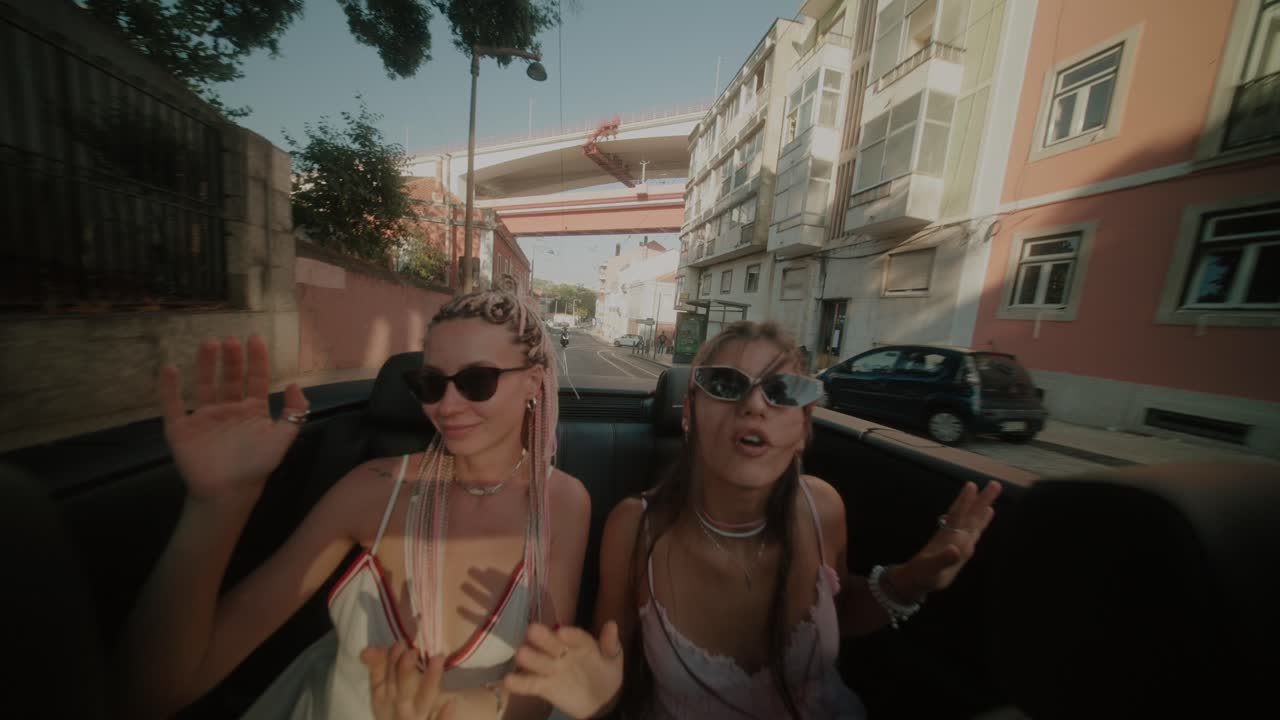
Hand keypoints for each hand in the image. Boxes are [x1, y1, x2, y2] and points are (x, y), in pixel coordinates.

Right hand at [159, 336, 307, 502]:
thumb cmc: (256, 466)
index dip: (256, 359)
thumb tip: (295, 384)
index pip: (255, 379)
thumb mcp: (283, 438)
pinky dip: (169, 388)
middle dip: (231, 358)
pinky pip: (173, 405)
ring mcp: (204, 418)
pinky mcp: (181, 429)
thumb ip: (294, 412)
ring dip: (206, 365)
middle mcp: (228, 410)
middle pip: (229, 378)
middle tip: (230, 339)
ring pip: (204, 385)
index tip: (255, 338)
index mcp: (252, 411)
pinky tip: (171, 369)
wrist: (228, 493)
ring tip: (209, 343)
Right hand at [361, 642, 455, 719]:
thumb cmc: (398, 706)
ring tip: (438, 658)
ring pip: (423, 701)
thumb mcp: (383, 689)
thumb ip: (378, 665)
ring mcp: (416, 718)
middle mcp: (399, 710)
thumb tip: (366, 650)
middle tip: (412, 652)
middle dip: (405, 672)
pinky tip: (452, 703)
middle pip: (402, 690)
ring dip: (429, 682)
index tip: (400, 644)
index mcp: (383, 700)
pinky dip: (443, 717)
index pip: (383, 680)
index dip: (391, 663)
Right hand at [503, 622, 622, 719]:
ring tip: (520, 654)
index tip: (562, 632)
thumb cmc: (606, 675)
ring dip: (530, 658)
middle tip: (532, 631)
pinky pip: (530, 684)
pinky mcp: (544, 687)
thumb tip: (612, 624)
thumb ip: (610, 645)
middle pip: (552, 644)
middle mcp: (563, 653)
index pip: (576, 637)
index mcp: (581, 644)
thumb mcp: (613, 660)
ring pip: (539, 662)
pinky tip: (507, 680)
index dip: (570, 635)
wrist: (601, 702)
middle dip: (543, 638)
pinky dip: (519, 683)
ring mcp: (552, 669)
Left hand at [897, 481, 1001, 597]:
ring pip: (973, 519)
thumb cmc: (923, 573)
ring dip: (983, 505)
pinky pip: (975, 530)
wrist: (919, 579)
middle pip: (970, 514)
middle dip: (981, 500)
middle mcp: (955, 535)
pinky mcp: (963, 546)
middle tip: (994, 483)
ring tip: (993, 490)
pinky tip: (989, 512)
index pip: (958, 516)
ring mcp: (959, 539)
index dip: (964, 502)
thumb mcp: (932, 568)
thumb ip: (944, 559)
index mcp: (949, 537)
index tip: (971, 485)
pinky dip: (983, 521)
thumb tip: (955, 549)